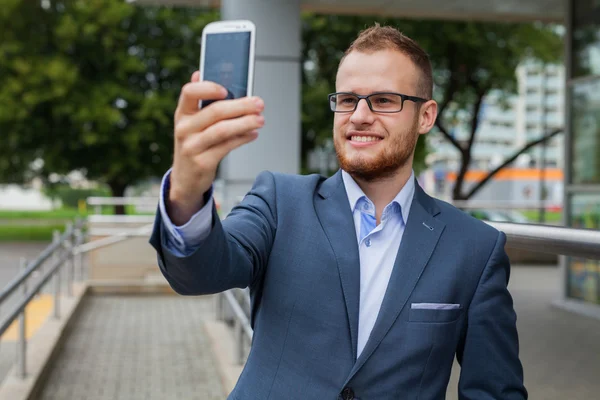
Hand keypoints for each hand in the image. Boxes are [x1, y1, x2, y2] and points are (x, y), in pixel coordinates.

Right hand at [168, 71, 264, 224]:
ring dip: (245, 122)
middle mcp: (184, 128)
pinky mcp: (203, 162)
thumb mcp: (192, 123)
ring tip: (261, 119)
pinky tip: (253, 133)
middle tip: (259, 103)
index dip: (208, 88)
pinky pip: (227, 146)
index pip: (189, 92)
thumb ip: (198, 101)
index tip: (226, 89)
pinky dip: (243, 138)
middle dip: (241, 106)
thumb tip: (199, 72)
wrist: (185, 179)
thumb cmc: (194, 145)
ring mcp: (192, 146)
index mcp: (182, 114)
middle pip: (214, 111)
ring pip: (223, 130)